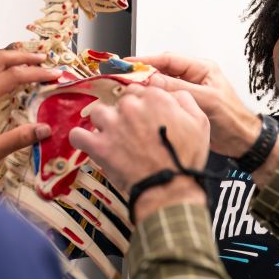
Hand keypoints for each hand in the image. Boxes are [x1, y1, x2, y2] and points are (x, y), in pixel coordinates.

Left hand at [69, 85, 208, 221]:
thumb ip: (184, 100)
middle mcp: (131, 107)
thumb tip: (172, 93)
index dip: (142, 104)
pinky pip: (78, 135)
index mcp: (155, 98)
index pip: (140, 90)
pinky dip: (81, 139)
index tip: (143, 117)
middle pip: (119, 101)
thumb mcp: (199, 123)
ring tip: (111, 136)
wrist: (170, 189)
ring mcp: (113, 125)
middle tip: (131, 131)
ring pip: (98, 113)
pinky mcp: (99, 145)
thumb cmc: (185, 158)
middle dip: (124, 114)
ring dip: (103, 123)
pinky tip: (89, 143)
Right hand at [129, 53, 260, 157]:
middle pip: (163, 70)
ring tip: (129, 90)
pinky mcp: (185, 105)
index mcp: (202, 68)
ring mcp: (189, 91)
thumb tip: (152, 79)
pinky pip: (165, 98)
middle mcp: (194, 76)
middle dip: (144, 73)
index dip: (147, 60)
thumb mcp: (205, 100)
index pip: (169, 59)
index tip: (129, 64)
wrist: (241, 140)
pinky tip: (143, 105)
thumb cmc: (232, 119)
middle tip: (124, 78)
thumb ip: (178, 88)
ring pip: (162, 84)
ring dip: (147, 87)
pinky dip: (154, 100)